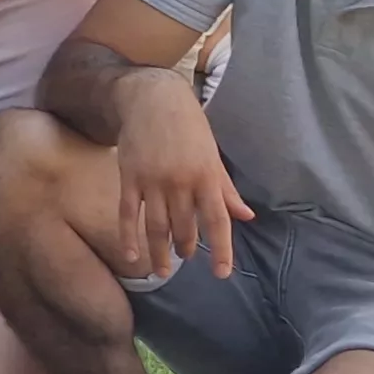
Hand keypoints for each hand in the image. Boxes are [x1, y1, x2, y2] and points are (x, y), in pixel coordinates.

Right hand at [108, 70, 250, 280]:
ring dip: (160, 253)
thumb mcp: (213, 155)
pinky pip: (128, 215)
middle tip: (186, 256)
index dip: (221, 250)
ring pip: (157, 228)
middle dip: (186, 248)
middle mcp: (181, 182)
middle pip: (184, 228)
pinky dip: (128, 238)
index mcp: (206, 176)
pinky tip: (131, 256)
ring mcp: (152, 182)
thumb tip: (245, 216)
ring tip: (161, 270)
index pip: (217, 221)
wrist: (153, 99)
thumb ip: (226, 189)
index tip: (221, 273)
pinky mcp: (129, 178)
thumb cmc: (189, 127)